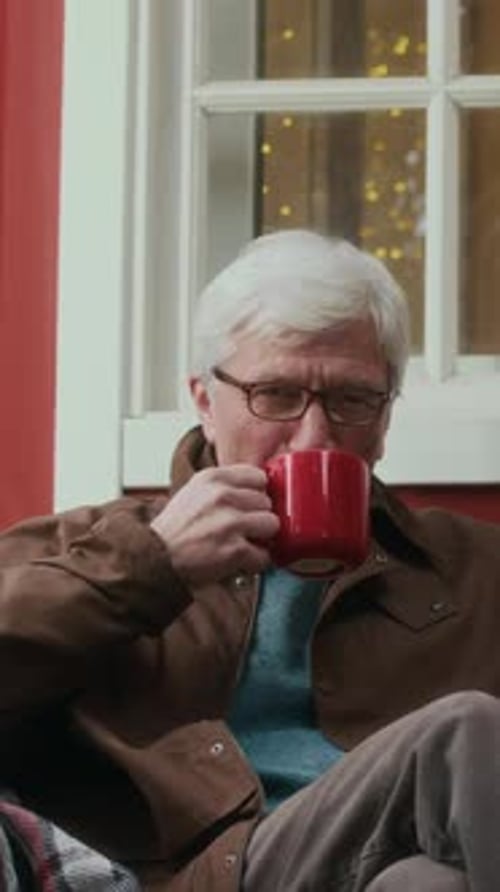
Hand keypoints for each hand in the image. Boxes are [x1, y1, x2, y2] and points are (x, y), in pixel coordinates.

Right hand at [150, 465, 279, 585]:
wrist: (155, 558)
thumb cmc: (175, 529)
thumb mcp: (195, 492)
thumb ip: (225, 487)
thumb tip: (260, 491)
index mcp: (213, 478)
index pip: (258, 476)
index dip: (257, 494)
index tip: (250, 506)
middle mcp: (223, 496)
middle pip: (267, 502)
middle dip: (257, 518)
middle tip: (240, 530)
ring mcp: (230, 522)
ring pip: (271, 525)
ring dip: (260, 539)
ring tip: (241, 544)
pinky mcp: (235, 549)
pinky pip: (264, 555)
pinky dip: (255, 562)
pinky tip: (238, 561)